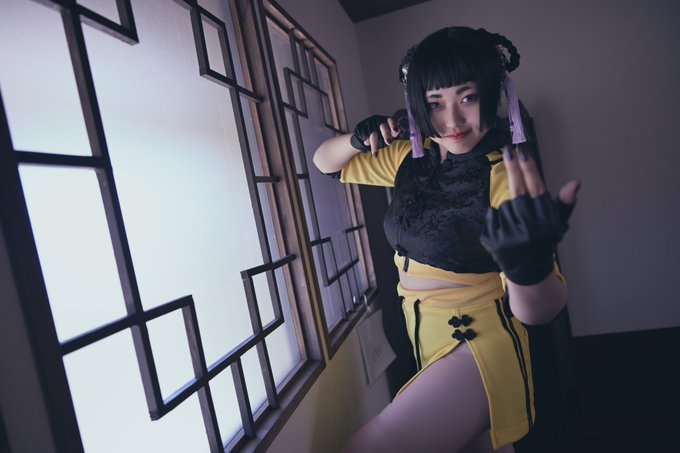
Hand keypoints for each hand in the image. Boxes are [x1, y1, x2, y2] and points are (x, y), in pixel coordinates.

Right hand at [350, 115, 400, 156]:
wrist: (363, 138)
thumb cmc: (379, 137)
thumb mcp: (387, 135)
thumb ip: (393, 133)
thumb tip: (397, 131)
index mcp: (386, 120)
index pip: (391, 120)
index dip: (393, 125)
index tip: (396, 131)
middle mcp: (377, 119)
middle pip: (382, 126)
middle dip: (386, 135)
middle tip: (389, 143)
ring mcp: (368, 122)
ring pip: (372, 133)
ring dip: (374, 145)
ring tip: (375, 154)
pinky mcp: (360, 126)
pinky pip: (364, 135)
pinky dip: (366, 141)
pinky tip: (367, 144)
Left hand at [480, 144, 579, 284]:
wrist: (529, 271)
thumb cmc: (544, 241)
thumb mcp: (557, 224)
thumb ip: (564, 203)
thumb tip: (575, 183)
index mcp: (545, 220)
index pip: (537, 188)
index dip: (529, 169)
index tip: (523, 151)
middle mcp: (529, 227)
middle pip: (518, 191)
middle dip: (513, 168)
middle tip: (508, 150)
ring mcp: (510, 234)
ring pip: (505, 205)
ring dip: (509, 208)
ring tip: (516, 224)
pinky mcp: (494, 240)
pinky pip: (491, 216)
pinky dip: (496, 218)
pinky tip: (505, 229)